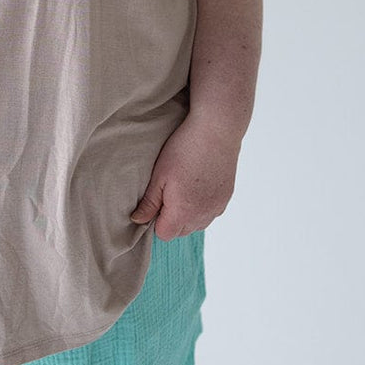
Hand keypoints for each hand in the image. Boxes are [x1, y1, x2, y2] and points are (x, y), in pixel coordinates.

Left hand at [129, 111, 239, 239]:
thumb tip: (137, 220)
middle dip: (170, 218)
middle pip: (181, 231)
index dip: (155, 220)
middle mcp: (203, 215)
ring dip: (187, 213)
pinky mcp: (226, 197)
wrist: (216, 131)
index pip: (164, 234)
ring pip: (197, 223)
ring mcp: (217, 207)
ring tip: (182, 185)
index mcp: (184, 213)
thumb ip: (149, 202)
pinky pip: (210, 212)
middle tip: (167, 190)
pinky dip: (201, 204)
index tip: (154, 200)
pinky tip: (196, 183)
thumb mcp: (159, 175)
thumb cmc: (184, 150)